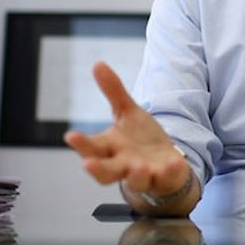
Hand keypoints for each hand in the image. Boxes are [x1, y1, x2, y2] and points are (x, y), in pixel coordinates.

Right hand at [64, 62, 192, 209]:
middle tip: (88, 164)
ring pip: (136, 180)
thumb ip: (113, 91)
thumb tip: (98, 64)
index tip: (70, 136)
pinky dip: (170, 172)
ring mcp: (145, 174)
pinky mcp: (165, 178)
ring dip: (136, 174)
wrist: (164, 162)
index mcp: (111, 148)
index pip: (91, 148)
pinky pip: (167, 177)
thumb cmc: (140, 140)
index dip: (81, 144)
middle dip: (97, 169)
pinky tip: (173, 164)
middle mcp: (123, 164)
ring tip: (138, 166)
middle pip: (106, 172)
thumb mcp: (127, 112)